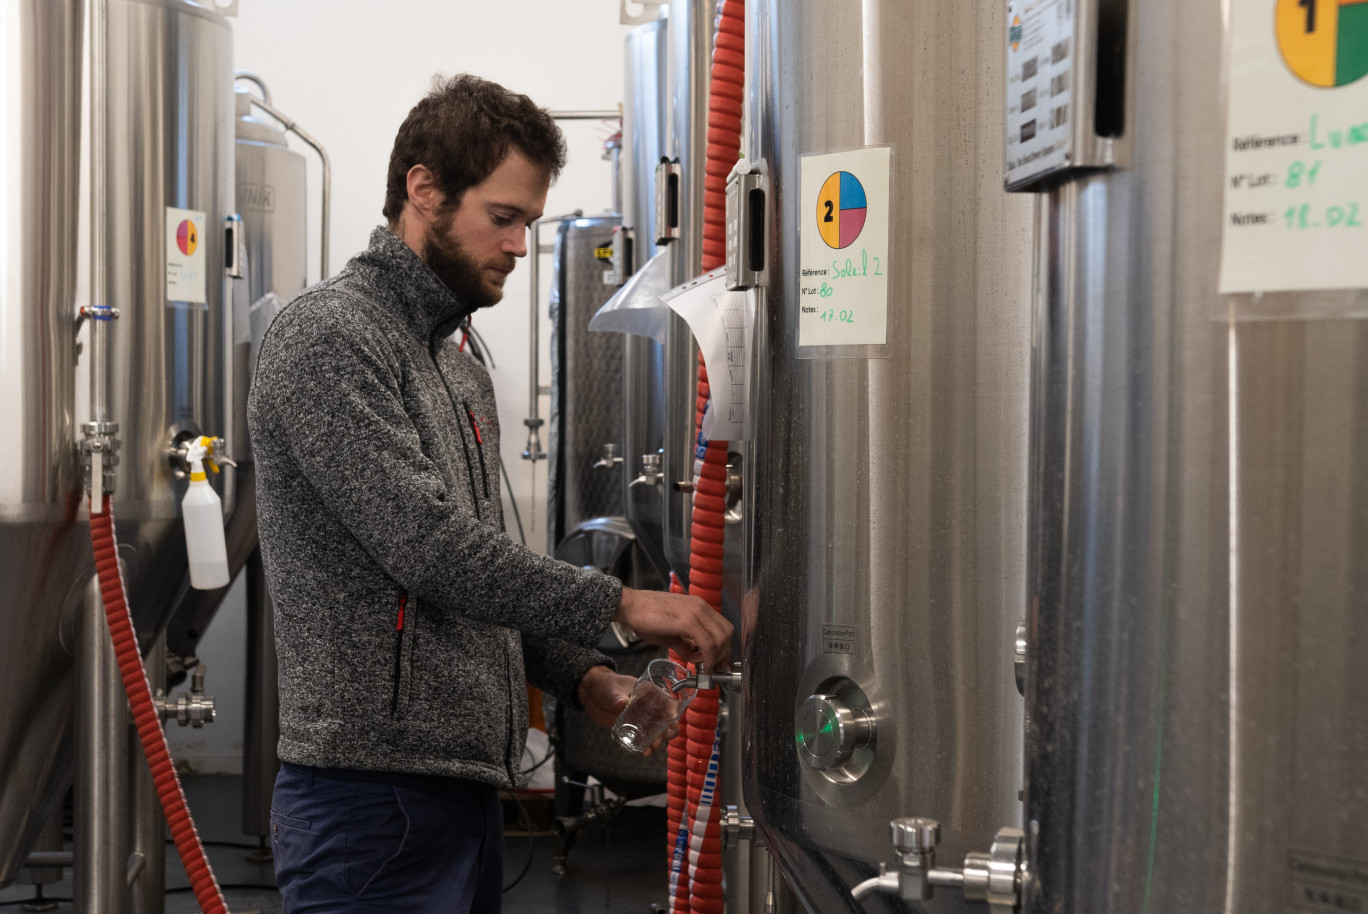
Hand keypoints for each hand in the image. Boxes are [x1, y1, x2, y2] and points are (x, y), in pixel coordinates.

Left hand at [576, 665, 676, 755]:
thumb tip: (623, 702)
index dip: (673, 714)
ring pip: (660, 732)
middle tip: (656, 742)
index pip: (668, 702)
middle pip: (667, 720)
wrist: (593, 694)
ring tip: (650, 749)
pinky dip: (649, 746)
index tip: (671, 725)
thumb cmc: (605, 685)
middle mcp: (651, 706)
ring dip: (659, 742)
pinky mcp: (636, 728)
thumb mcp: (611, 689)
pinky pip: (648, 738)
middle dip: (666, 733)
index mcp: (650, 692)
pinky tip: (645, 752)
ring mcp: (645, 718)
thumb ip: (616, 696)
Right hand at [613, 587, 732, 673]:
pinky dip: (707, 657)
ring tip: (699, 664)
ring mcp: (696, 612)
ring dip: (714, 657)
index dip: (724, 648)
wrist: (629, 606)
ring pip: (720, 638)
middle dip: (722, 654)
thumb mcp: (670, 632)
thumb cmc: (646, 617)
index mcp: (699, 607)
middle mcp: (701, 607)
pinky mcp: (687, 621)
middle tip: (710, 667)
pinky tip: (697, 664)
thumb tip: (691, 654)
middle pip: (727, 633)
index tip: (718, 663)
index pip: (723, 627)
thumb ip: (684, 643)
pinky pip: (707, 642)